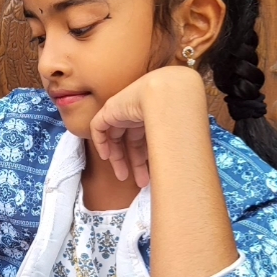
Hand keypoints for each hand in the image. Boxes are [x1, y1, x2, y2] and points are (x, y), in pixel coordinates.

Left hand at [89, 64, 206, 187]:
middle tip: (140, 181)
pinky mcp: (109, 110)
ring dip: (118, 159)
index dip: (145, 158)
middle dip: (135, 163)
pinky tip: (107, 157)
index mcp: (151, 117)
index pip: (144, 140)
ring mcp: (123, 111)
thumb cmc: (175, 114)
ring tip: (123, 177)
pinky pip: (98, 128)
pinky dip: (101, 143)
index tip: (149, 174)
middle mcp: (137, 114)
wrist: (165, 94)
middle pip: (131, 142)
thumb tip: (178, 173)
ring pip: (115, 138)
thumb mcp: (171, 139)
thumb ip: (169, 153)